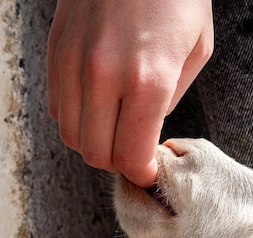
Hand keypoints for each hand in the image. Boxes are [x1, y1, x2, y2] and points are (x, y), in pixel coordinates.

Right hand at [47, 0, 212, 186]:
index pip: (130, 156)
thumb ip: (170, 99)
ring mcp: (73, 61)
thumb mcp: (196, 52)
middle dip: (118, 162)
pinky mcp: (56, 49)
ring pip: (70, 133)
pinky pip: (57, 104)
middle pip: (95, 152)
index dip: (141, 173)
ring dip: (95, 142)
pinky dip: (76, 117)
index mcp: (147, 81)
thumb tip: (149, 128)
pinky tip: (98, 107)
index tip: (149, 172)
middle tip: (135, 154)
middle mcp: (103, 75)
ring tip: (117, 131)